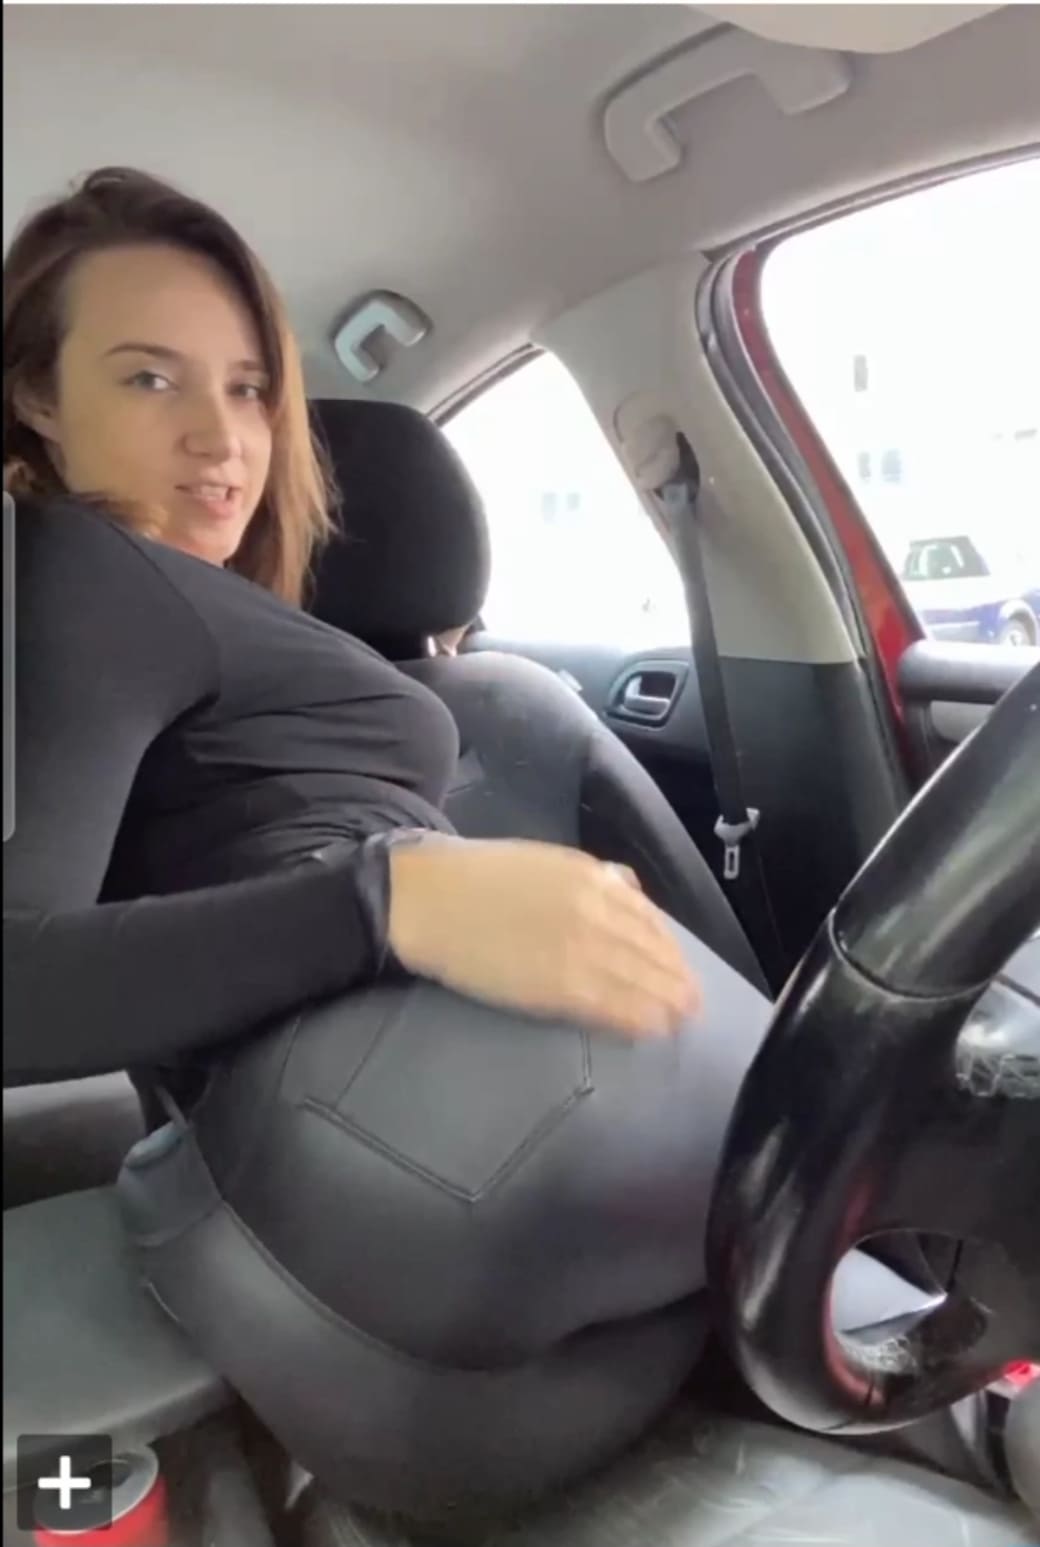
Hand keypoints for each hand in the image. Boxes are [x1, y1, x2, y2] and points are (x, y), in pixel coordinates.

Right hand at [387, 837, 700, 1037]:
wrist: (428, 897)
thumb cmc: (478, 877)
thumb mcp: (545, 860)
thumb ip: (591, 876)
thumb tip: (627, 890)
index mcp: (590, 878)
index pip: (647, 918)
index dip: (669, 947)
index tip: (681, 966)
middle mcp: (595, 911)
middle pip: (650, 951)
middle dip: (675, 979)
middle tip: (692, 1003)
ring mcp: (579, 949)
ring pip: (639, 980)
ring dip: (666, 1002)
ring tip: (681, 1019)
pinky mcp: (557, 985)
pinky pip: (611, 1004)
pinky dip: (637, 1017)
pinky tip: (652, 1029)